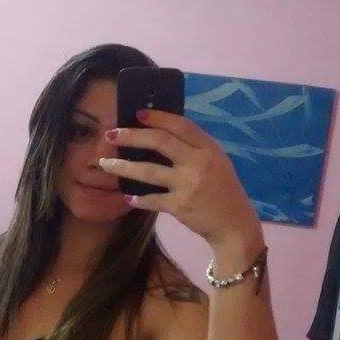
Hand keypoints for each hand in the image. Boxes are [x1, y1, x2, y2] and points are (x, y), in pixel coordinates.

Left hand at [99, 109, 261, 246]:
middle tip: (111, 135)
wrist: (234, 226)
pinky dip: (138, 199)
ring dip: (123, 166)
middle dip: (131, 136)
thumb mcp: (217, 163)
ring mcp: (188, 184)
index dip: (157, 117)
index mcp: (209, 149)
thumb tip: (160, 135)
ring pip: (148, 170)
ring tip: (105, 164)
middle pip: (160, 141)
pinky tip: (128, 198)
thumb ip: (194, 150)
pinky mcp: (179, 206)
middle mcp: (198, 163)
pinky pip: (151, 199)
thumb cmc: (223, 192)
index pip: (180, 125)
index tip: (137, 114)